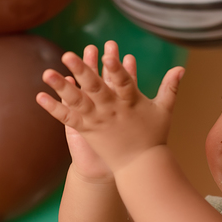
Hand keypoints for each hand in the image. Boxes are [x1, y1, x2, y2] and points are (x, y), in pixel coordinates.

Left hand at [37, 40, 184, 173]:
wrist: (140, 166)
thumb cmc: (153, 136)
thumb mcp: (164, 110)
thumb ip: (170, 87)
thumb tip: (182, 68)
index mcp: (130, 102)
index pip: (123, 81)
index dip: (116, 68)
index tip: (109, 55)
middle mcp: (112, 110)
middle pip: (95, 87)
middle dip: (81, 71)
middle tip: (68, 55)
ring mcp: (97, 120)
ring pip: (77, 101)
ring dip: (61, 88)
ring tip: (46, 73)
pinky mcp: (87, 130)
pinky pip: (67, 118)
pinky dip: (53, 108)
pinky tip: (39, 96)